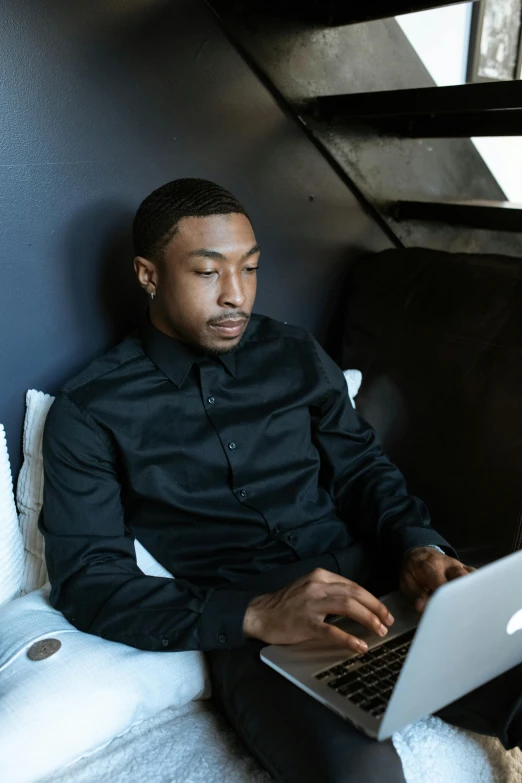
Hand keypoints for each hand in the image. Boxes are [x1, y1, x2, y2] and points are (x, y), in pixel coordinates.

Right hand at [243, 568, 393, 651]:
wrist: (260, 614)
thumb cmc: (285, 604)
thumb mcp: (308, 588)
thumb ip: (329, 591)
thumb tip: (357, 603)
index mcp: (320, 576)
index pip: (353, 585)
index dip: (371, 599)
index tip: (383, 611)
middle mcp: (317, 586)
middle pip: (354, 594)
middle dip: (375, 608)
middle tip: (388, 621)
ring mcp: (311, 604)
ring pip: (347, 607)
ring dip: (368, 619)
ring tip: (380, 631)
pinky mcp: (305, 623)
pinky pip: (332, 630)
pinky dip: (349, 638)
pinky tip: (360, 646)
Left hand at [400, 547, 474, 612]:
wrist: (420, 552)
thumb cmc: (413, 568)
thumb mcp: (406, 579)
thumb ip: (415, 593)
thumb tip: (422, 608)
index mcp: (431, 567)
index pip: (442, 584)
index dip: (445, 600)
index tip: (448, 615)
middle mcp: (449, 565)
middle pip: (462, 578)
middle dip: (465, 595)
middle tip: (467, 614)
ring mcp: (460, 566)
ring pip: (473, 577)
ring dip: (476, 591)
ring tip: (479, 609)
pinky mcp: (466, 569)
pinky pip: (476, 576)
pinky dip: (480, 587)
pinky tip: (483, 601)